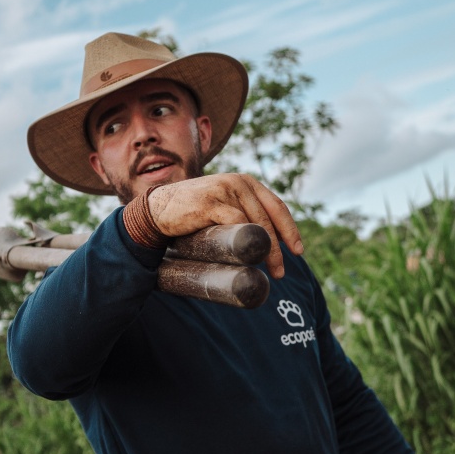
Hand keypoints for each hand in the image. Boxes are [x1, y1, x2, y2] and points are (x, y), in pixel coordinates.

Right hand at [148, 173, 302, 278]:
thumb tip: (271, 241)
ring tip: (272, 271)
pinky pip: (238, 223)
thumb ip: (244, 214)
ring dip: (268, 250)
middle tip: (282, 271)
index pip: (277, 206)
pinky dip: (249, 241)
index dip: (290, 229)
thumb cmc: (192, 213)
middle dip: (281, 246)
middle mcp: (239, 182)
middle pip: (270, 217)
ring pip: (257, 223)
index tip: (298, 251)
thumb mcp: (224, 207)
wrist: (157, 210)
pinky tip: (251, 257)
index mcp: (246, 182)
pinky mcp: (212, 202)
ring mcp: (226, 190)